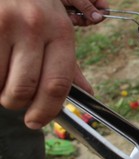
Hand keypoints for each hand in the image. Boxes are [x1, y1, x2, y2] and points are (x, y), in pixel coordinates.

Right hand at [0, 0, 107, 129]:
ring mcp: (6, 23)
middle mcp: (35, 27)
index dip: (46, 111)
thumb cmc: (35, 7)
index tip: (36, 122)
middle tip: (15, 100)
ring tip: (4, 78)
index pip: (57, 84)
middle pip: (25, 88)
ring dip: (0, 91)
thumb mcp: (58, 29)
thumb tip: (86, 93)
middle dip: (18, 103)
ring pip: (0, 83)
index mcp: (61, 32)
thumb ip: (68, 64)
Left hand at [62, 0, 108, 25]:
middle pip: (95, 16)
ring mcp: (80, 9)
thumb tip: (98, 18)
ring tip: (70, 13)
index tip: (96, 18)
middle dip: (88, 18)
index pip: (103, 7)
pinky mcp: (73, 14)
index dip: (102, 14)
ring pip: (86, 20)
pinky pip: (78, 22)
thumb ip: (87, 7)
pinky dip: (73, 21)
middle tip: (80, 17)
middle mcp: (87, 3)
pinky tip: (67, 15)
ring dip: (79, 20)